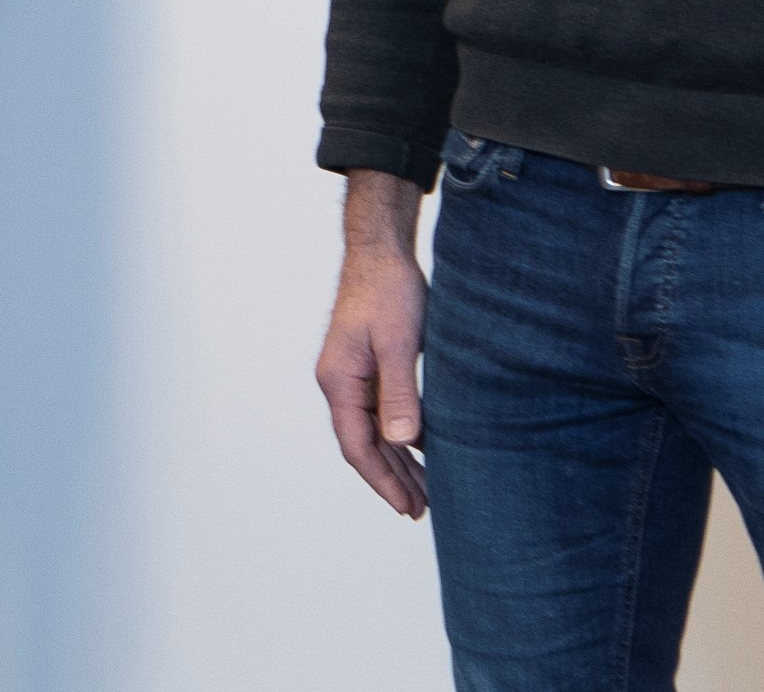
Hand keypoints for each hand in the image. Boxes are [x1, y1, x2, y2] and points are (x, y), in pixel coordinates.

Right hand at [317, 170, 429, 518]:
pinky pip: (383, 412)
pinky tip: (424, 449)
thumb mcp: (398, 343)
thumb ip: (399, 393)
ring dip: (398, 462)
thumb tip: (402, 442)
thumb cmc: (388, 290)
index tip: (406, 508)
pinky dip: (402, 436)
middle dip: (391, 480)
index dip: (382, 481)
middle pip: (363, 445)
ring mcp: (354, 376)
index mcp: (339, 381)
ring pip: (374, 431)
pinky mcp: (370, 366)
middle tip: (420, 511)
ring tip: (424, 492)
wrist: (382, 251)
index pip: (356, 445)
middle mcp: (340, 383)